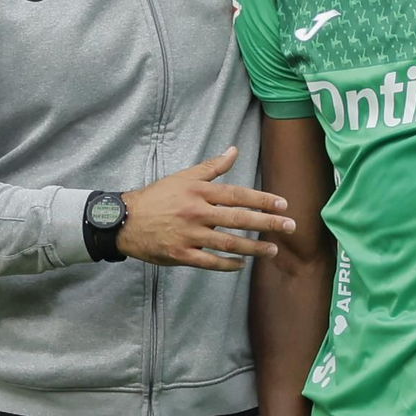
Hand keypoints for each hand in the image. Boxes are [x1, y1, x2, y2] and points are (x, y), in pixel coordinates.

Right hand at [117, 147, 294, 270]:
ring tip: (273, 249)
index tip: (283, 204)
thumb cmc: (157, 197)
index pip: (237, 195)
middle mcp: (197, 212)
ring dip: (254, 247)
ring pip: (228, 243)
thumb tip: (234, 150)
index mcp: (199, 192)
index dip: (262, 200)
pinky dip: (228, 265)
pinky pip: (210, 262)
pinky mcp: (181, 254)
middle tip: (290, 227)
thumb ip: (212, 167)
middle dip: (267, 223)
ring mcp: (189, 235)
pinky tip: (243, 264)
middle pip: (239, 218)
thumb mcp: (184, 177)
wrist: (125, 221)